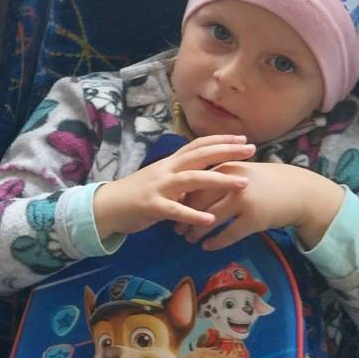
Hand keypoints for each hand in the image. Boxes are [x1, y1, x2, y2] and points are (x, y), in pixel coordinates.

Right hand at [93, 134, 255, 238]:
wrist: (107, 206)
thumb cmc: (137, 193)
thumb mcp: (160, 179)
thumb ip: (181, 176)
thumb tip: (204, 174)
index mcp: (169, 163)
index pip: (197, 145)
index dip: (220, 140)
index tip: (242, 137)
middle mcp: (166, 170)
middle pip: (199, 156)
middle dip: (226, 151)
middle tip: (251, 148)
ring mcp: (158, 187)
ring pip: (191, 179)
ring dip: (218, 181)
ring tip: (242, 184)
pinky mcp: (151, 206)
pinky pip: (175, 210)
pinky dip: (193, 214)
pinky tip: (210, 220)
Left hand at [177, 161, 344, 250]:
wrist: (298, 190)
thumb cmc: (265, 182)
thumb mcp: (240, 173)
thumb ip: (218, 179)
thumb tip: (189, 191)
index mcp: (226, 169)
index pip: (195, 185)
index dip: (182, 199)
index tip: (172, 209)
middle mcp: (232, 183)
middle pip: (199, 203)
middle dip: (185, 217)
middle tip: (176, 229)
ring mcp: (244, 201)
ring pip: (211, 219)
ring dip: (197, 231)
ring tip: (189, 239)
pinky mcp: (255, 219)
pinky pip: (229, 234)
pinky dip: (215, 241)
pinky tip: (207, 247)